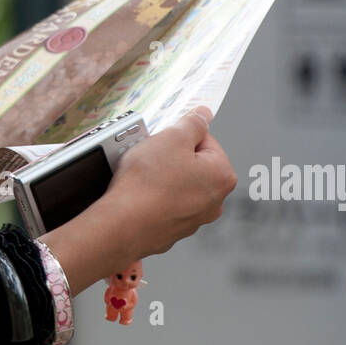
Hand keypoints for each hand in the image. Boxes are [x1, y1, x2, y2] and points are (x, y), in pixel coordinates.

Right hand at [97, 107, 236, 262]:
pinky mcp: (173, 229)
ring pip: (179, 184)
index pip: (206, 140)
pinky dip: (154, 196)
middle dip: (172, 156)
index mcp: (221, 176)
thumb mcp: (172, 137)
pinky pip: (165, 203)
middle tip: (152, 155)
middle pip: (194, 163)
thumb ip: (193, 122)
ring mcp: (194, 218)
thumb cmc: (148, 185)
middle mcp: (214, 200)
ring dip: (162, 176)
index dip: (182, 135)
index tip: (167, 139)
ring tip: (143, 174)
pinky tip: (140, 193)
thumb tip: (203, 115)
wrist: (123, 224)